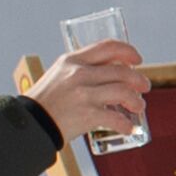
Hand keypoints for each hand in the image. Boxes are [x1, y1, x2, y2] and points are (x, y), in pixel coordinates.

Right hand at [29, 41, 149, 144]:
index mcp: (72, 60)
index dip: (128, 51)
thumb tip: (112, 71)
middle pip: (121, 71)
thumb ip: (81, 69)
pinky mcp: (86, 114)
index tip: (137, 60)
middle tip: (145, 87)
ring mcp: (83, 94)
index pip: (107, 47)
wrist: (31, 124)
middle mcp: (79, 73)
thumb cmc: (47, 100)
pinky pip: (115, 118)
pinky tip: (128, 128)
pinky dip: (125, 124)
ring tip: (139, 107)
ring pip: (123, 92)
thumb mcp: (59, 74)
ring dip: (136, 101)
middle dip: (138, 79)